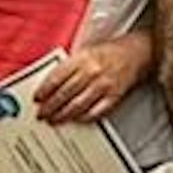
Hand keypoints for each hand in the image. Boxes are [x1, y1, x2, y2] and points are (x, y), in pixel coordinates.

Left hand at [24, 33, 146, 130]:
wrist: (136, 53)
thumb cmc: (108, 53)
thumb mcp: (85, 52)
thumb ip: (69, 67)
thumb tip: (50, 86)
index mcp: (82, 58)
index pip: (57, 77)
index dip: (45, 90)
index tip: (37, 99)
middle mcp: (92, 71)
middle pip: (65, 93)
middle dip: (50, 106)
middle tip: (41, 114)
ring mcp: (104, 85)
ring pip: (78, 105)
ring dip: (63, 115)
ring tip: (54, 120)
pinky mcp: (114, 96)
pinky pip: (96, 111)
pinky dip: (84, 117)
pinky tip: (75, 120)